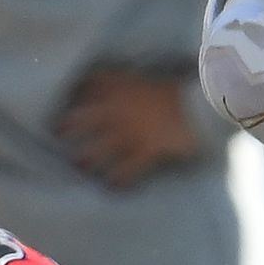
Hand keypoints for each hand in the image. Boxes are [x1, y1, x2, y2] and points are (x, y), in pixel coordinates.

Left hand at [55, 68, 205, 189]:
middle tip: (58, 137)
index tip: (62, 103)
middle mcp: (118, 110)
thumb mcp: (147, 78)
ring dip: (85, 160)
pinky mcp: (146, 152)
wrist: (205, 103)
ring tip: (79, 166)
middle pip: (80, 121)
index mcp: (119, 86)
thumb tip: (108, 84)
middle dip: (66, 130)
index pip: (85, 87)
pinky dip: (117, 181)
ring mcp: (130, 133)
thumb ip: (125, 81)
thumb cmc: (178, 90)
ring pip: (96, 151)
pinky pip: (125, 172)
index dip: (71, 96)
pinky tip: (112, 186)